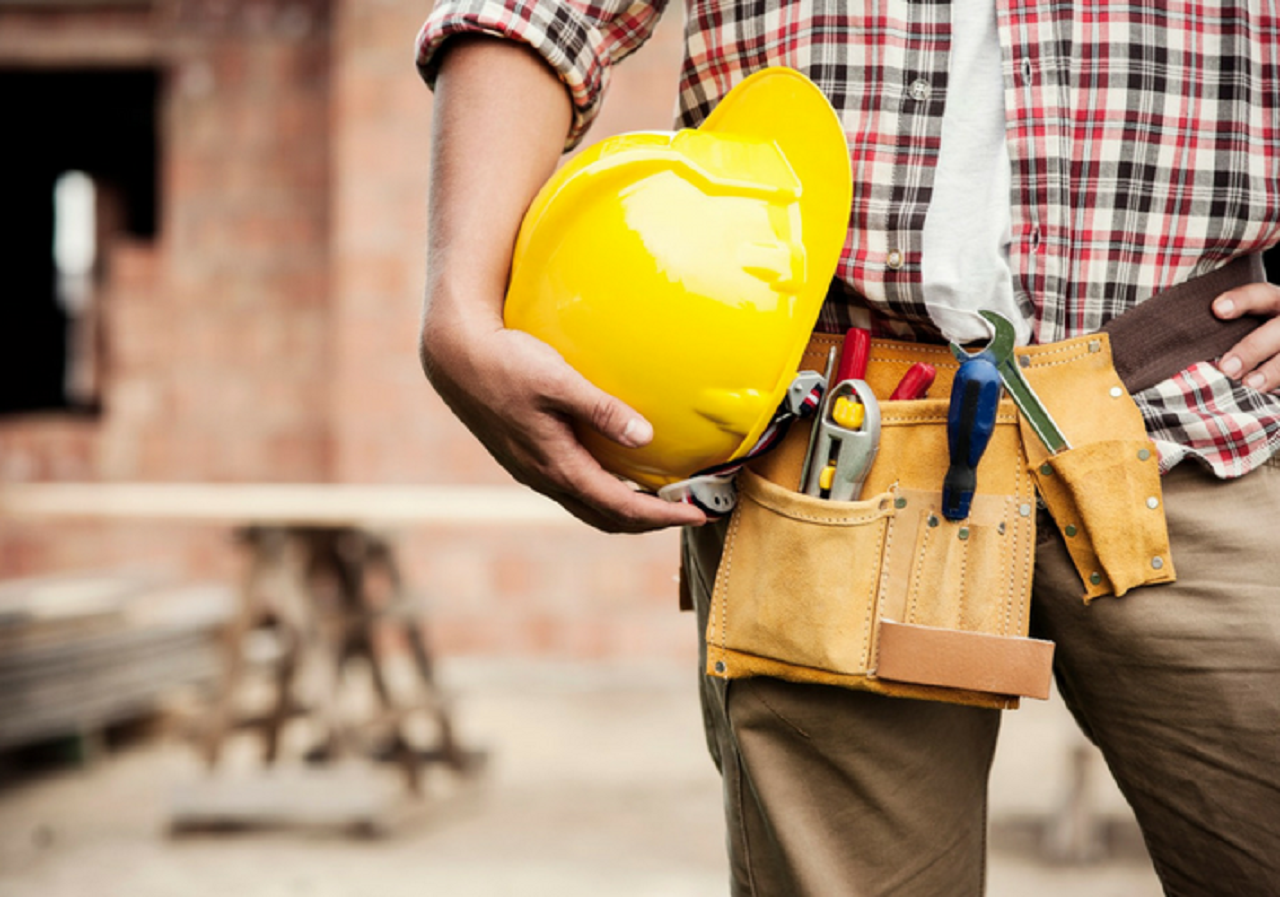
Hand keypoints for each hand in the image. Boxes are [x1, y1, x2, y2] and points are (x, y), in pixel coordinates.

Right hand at [420, 310, 706, 533]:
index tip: (699, 513)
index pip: (621, 507)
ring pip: (588, 506)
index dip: (663, 516)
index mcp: (557, 465)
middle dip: (650, 522)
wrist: (454, 357)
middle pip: (607, 518)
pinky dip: (604, 492)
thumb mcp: (558, 380)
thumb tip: (646, 437)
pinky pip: (574, 488)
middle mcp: (545, 477)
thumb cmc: (506, 362)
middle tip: (689, 511)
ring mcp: (533, 470)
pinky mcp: (527, 456)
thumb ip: (602, 409)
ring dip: (626, 509)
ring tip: (660, 499)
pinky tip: (619, 470)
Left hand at [1214, 282, 1279, 392]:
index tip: (1217, 309)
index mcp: (1275, 304)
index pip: (1262, 295)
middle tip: (1226, 367)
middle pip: (1278, 330)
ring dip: (1272, 371)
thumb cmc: (1249, 339)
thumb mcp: (1247, 325)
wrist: (1278, 355)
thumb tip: (1177, 340)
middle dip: (1252, 348)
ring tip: (1249, 385)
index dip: (1242, 300)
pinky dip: (1278, 384)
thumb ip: (1224, 329)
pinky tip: (1263, 395)